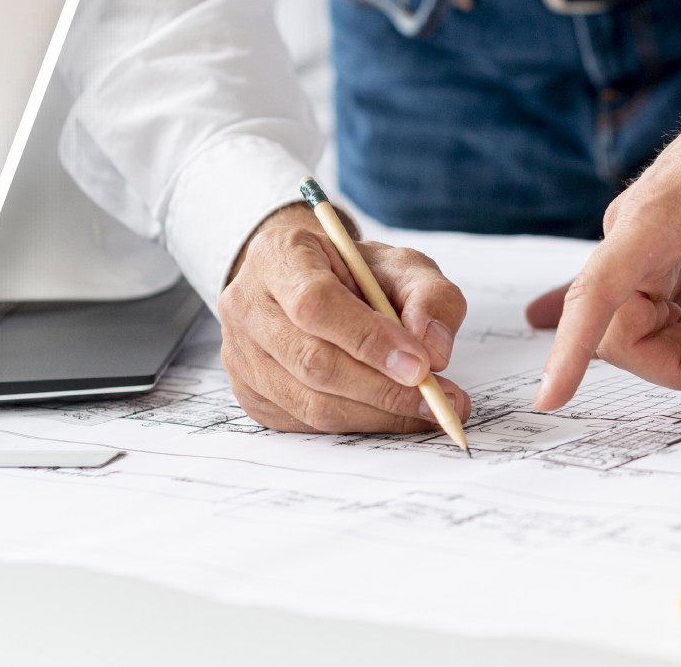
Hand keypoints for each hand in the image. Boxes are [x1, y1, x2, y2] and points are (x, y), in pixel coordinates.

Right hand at [219, 204, 467, 432]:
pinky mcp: (250, 394)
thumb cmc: (354, 273)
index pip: (315, 304)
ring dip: (377, 414)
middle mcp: (246, 305)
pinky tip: (393, 413)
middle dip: (383, 388)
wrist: (309, 285)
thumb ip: (429, 297)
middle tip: (439, 399)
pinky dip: (359, 424)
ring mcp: (240, 355)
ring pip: (310, 403)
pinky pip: (307, 424)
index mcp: (277, 256)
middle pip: (312, 361)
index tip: (421, 365)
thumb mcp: (401, 265)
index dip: (369, 339)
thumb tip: (434, 352)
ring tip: (428, 409)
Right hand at [538, 18, 680, 407]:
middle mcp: (634, 232)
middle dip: (673, 359)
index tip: (550, 398)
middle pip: (622, 326)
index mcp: (650, 221)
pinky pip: (661, 302)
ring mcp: (645, 240)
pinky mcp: (662, 244)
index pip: (594, 298)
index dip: (568, 352)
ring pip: (643, 320)